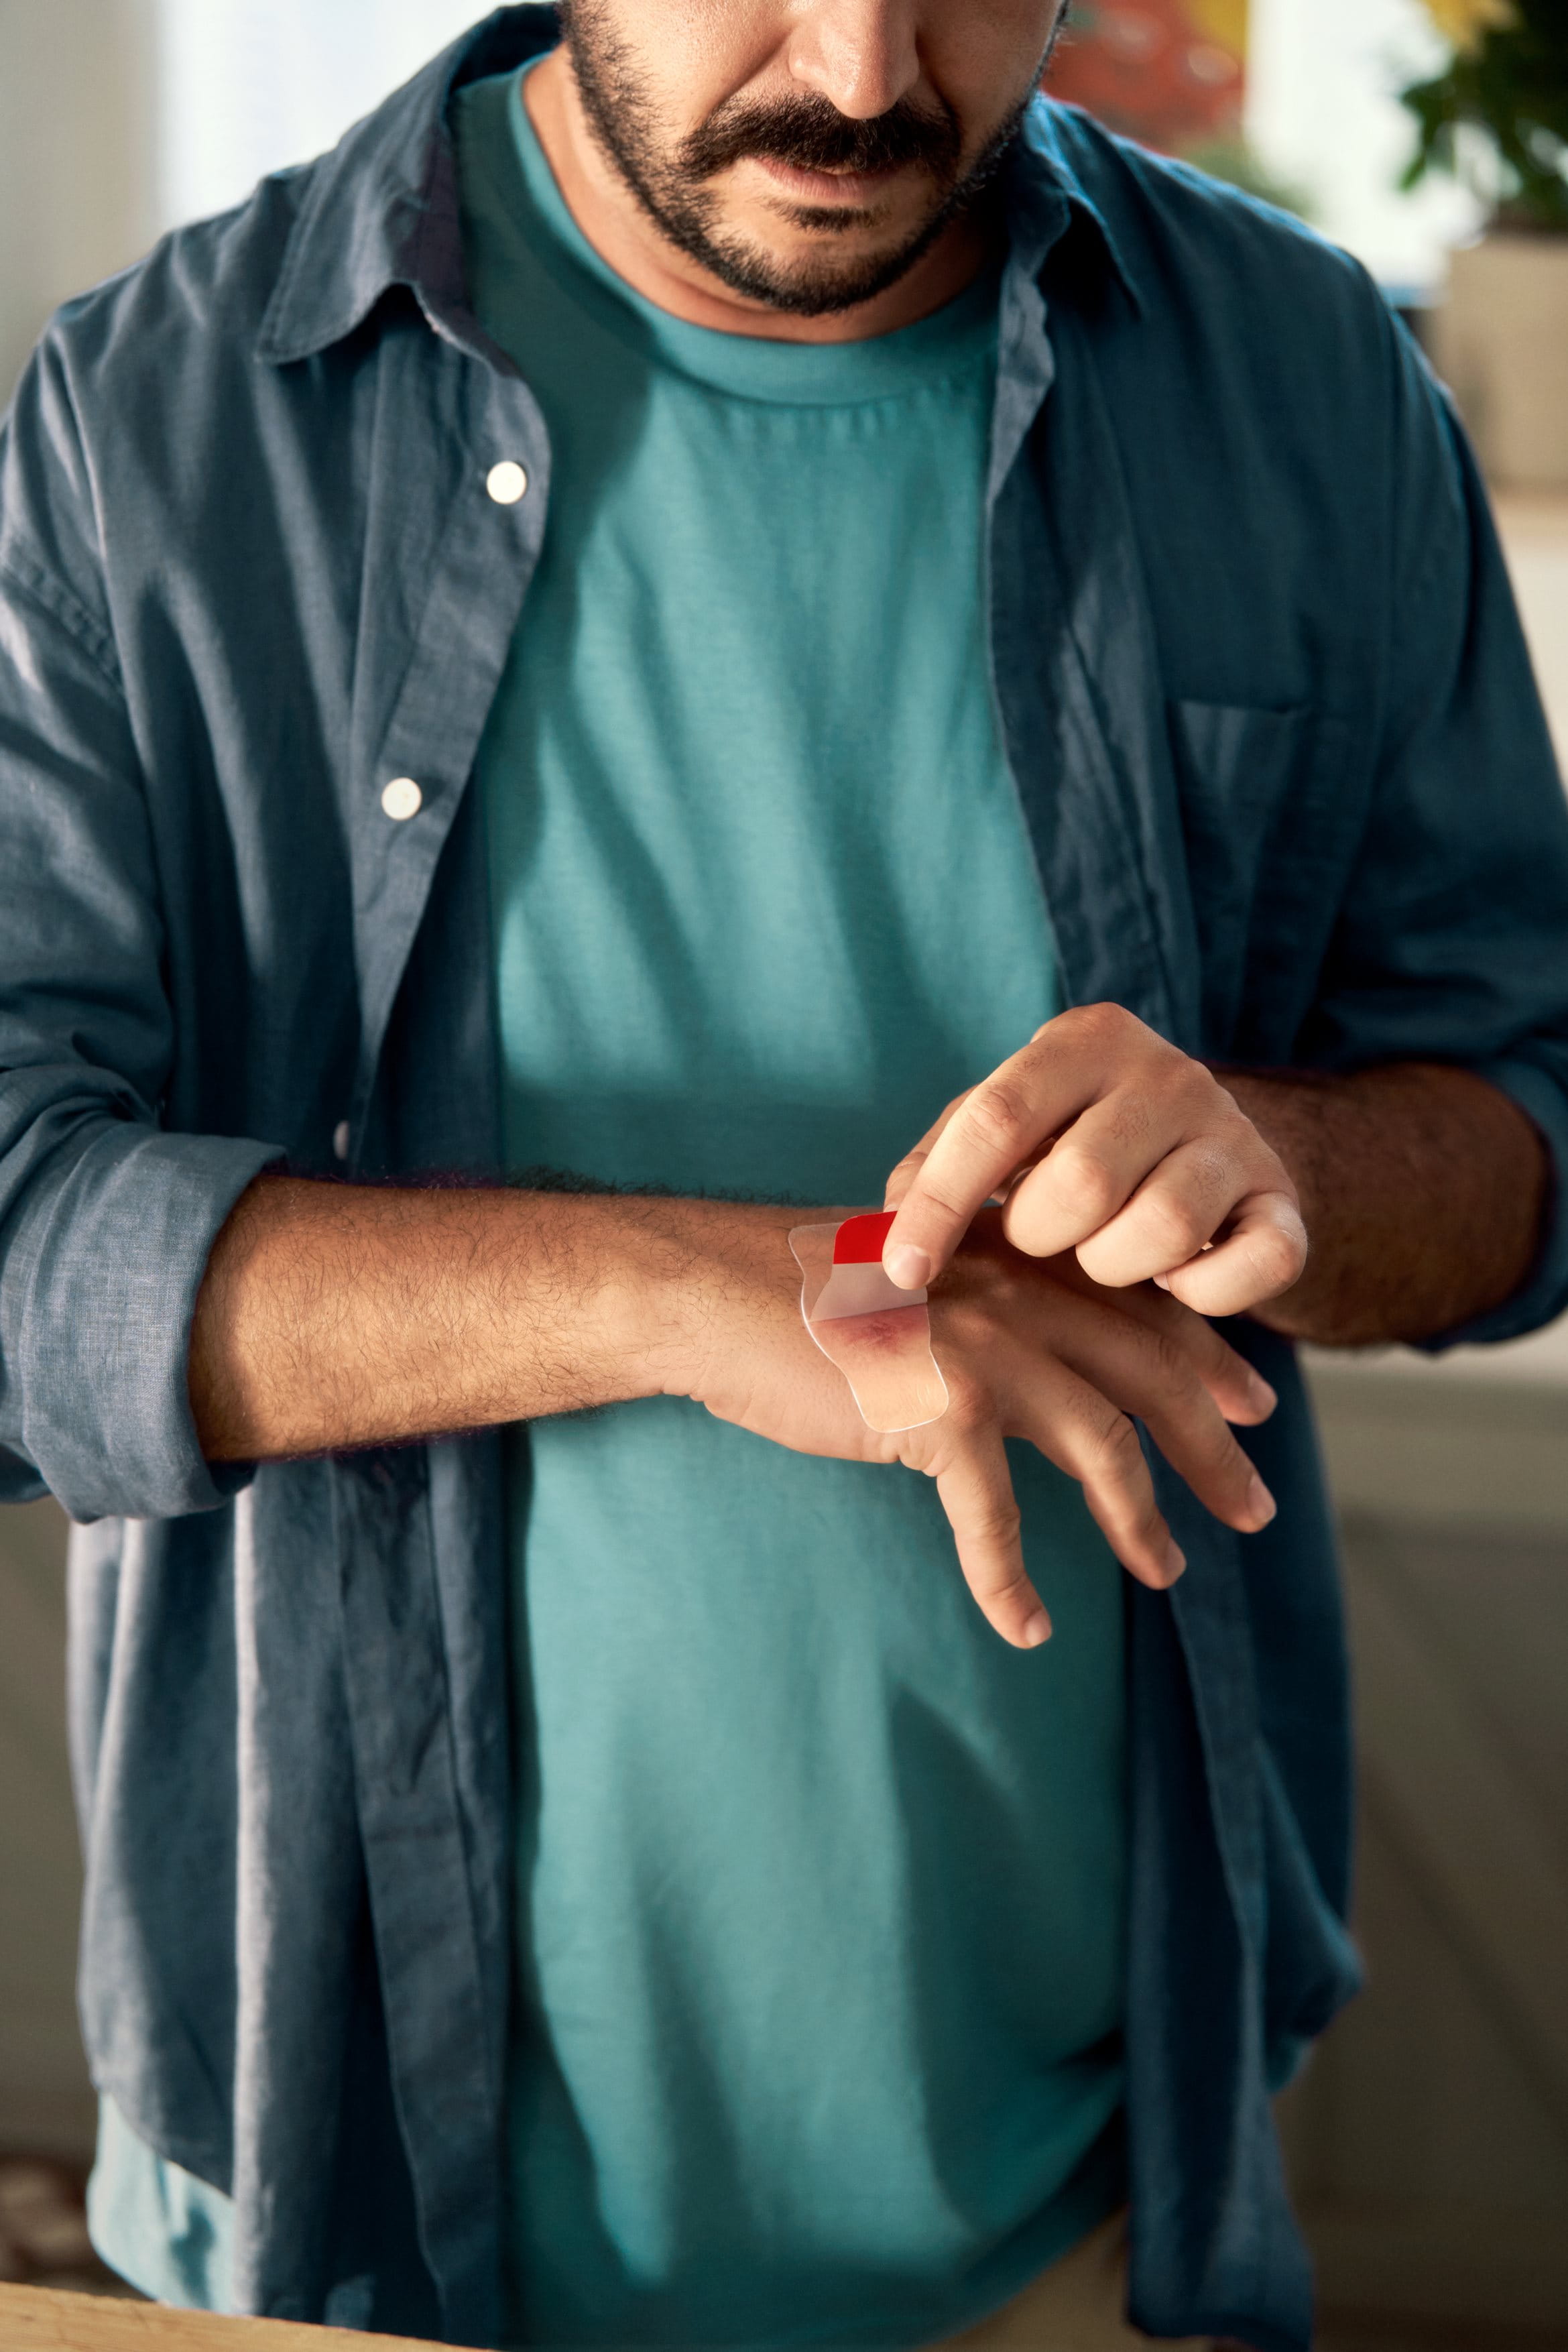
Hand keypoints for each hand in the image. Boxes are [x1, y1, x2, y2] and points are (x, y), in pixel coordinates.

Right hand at [675, 1204, 1278, 1649]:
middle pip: (1150, 1376)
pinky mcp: (934, 1412)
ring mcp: (982, 1349)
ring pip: (1101, 1445)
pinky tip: (1025, 1627)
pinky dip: (1011, 1580)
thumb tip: (1021, 1360)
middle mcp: (1017, 1295)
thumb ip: (979, 1301)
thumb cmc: (795, 1291)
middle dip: (1213, 1447)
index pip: (1140, 1308)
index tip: (1252, 1404)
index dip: (1205, 1359)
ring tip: (1169, 1574)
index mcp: (1016, 1259)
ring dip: (1141, 1520)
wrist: (710, 1291)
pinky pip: (993, 1519)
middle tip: (1257, 1509)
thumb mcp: (913, 1274)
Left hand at [879, 1004, 1307, 1316]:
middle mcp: (1169, 1074)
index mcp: (1086, 1041)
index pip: (996, 1119)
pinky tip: (1174, 1282)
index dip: (941, 1203)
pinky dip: (1202, 1294)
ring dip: (1113, 1268)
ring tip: (1105, 1253)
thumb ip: (937, 1166)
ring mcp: (1234, 1136)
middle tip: (1043, 1240)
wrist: (1205, 1147)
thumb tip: (882, 1240)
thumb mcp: (1004, 1133)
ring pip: (1160, 1230)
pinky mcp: (1284, 1202)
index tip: (902, 1271)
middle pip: (1080, 1183)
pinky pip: (1252, 1268)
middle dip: (1040, 1236)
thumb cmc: (1073, 1142)